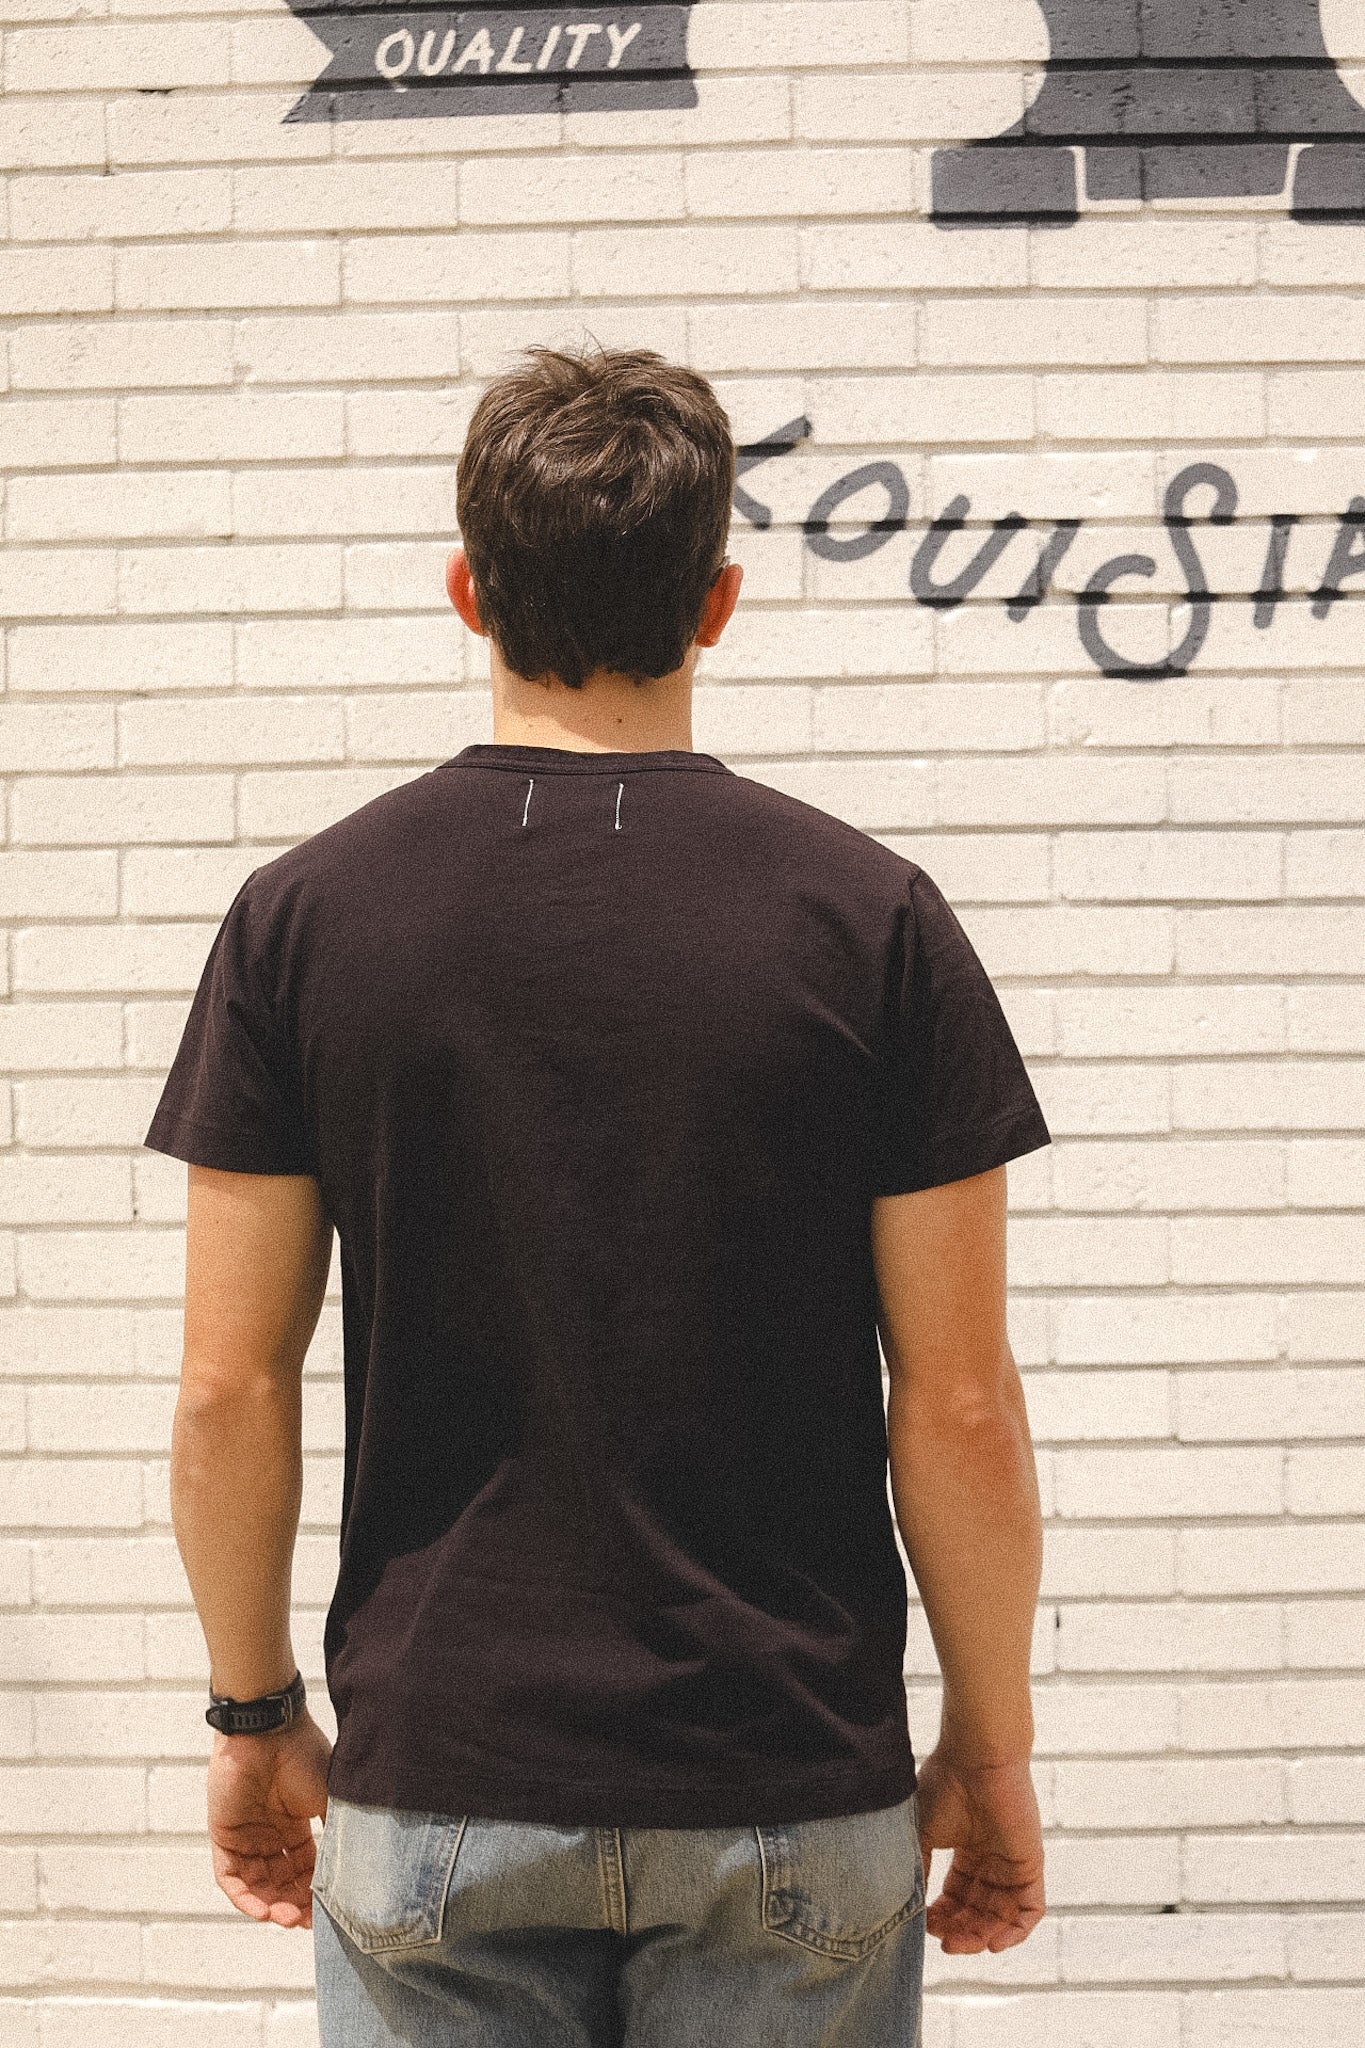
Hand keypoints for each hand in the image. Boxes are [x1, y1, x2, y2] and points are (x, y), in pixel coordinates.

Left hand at [206, 1708, 331, 1927]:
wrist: (269, 1730)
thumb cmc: (304, 1755)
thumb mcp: (330, 1797)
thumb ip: (338, 1832)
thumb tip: (356, 1871)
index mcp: (297, 1825)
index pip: (305, 1871)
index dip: (315, 1894)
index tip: (327, 1915)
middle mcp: (271, 1834)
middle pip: (281, 1884)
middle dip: (294, 1906)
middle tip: (306, 1922)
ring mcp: (246, 1836)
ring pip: (256, 1886)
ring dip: (270, 1907)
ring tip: (286, 1919)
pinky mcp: (224, 1836)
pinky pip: (231, 1877)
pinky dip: (245, 1898)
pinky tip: (263, 1911)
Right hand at [914, 1746, 1045, 1952]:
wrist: (976, 1758)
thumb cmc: (945, 1785)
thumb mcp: (922, 1832)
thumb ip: (919, 1868)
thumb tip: (908, 1905)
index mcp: (966, 1849)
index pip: (956, 1897)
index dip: (941, 1916)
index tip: (923, 1923)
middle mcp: (990, 1859)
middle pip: (977, 1911)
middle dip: (959, 1931)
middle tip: (941, 1942)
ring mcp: (1011, 1863)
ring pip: (1001, 1917)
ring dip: (980, 1937)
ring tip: (957, 1945)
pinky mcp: (1030, 1865)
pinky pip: (1030, 1911)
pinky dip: (1014, 1933)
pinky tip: (992, 1944)